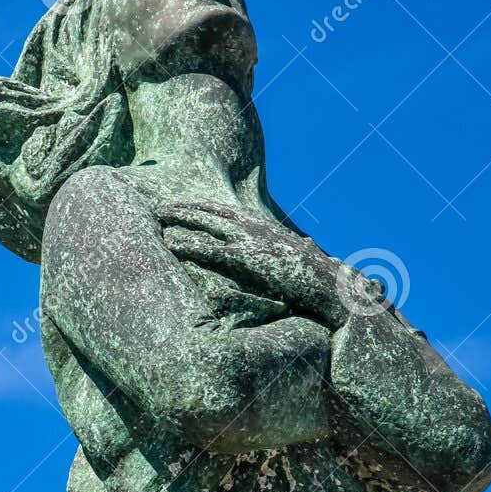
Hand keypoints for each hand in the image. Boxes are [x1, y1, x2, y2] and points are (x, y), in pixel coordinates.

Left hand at [159, 201, 346, 326]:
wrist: (333, 288)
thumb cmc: (322, 278)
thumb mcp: (309, 255)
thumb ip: (300, 246)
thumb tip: (308, 242)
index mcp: (265, 227)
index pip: (227, 211)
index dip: (202, 206)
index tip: (183, 204)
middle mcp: (256, 228)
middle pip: (211, 211)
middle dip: (185, 207)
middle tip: (160, 206)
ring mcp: (251, 241)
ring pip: (206, 224)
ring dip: (180, 219)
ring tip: (157, 217)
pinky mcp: (247, 259)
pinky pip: (210, 249)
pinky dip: (189, 244)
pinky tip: (171, 243)